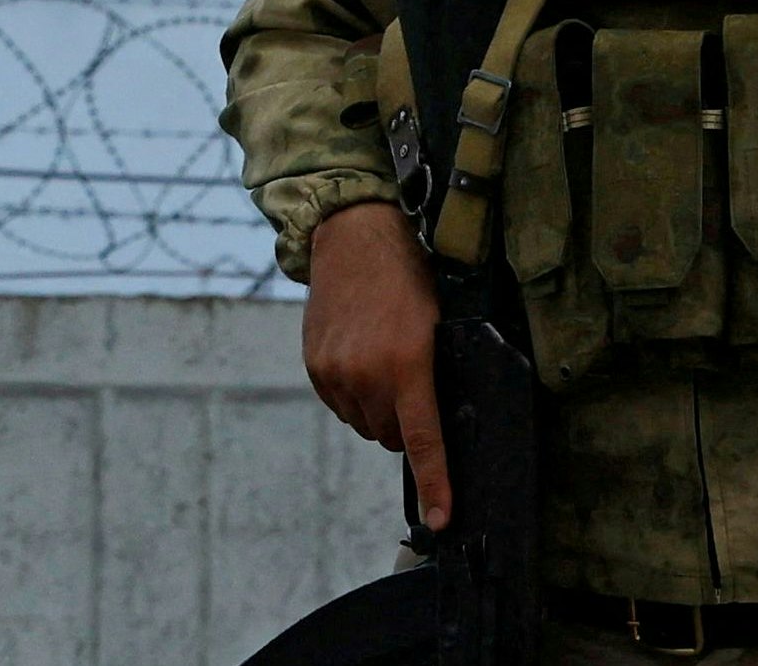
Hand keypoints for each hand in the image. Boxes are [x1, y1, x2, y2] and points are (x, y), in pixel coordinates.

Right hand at [302, 200, 450, 525]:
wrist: (354, 238)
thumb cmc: (408, 278)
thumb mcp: (437, 325)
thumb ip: (434, 376)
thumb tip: (437, 424)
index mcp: (408, 366)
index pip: (424, 442)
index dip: (435, 486)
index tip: (441, 519)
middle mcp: (368, 376)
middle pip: (393, 436)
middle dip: (405, 422)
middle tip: (411, 382)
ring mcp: (337, 373)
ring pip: (366, 424)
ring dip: (378, 409)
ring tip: (383, 361)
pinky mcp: (315, 367)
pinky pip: (341, 406)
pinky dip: (354, 395)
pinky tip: (359, 359)